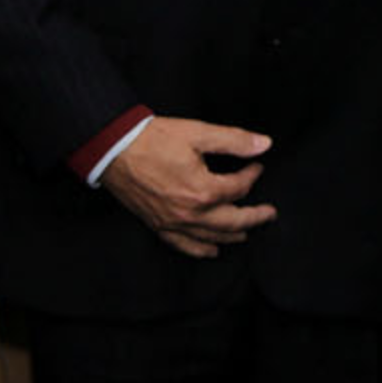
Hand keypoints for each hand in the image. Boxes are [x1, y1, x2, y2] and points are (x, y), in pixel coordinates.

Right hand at [105, 116, 275, 260]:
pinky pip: (184, 245)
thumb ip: (234, 140)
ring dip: (233, 235)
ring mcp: (173, 223)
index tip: (257, 167)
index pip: (239, 188)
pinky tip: (211, 249)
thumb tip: (263, 144)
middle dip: (255, 217)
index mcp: (203, 190)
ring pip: (211, 237)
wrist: (113, 149)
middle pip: (232, 221)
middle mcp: (190, 213)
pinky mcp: (158, 225)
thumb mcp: (198, 133)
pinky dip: (201, 249)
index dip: (253, 176)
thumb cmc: (152, 140)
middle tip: (268, 213)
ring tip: (246, 232)